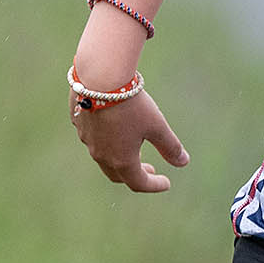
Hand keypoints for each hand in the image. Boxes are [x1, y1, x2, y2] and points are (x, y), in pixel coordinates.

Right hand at [71, 89, 188, 192]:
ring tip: (134, 148)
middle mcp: (101, 154)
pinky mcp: (79, 123)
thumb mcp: (156, 126)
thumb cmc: (132, 104)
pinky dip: (107, 141)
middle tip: (150, 169)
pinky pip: (94, 139)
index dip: (154, 185)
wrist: (100, 77)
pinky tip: (114, 128)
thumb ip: (170, 146)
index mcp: (121, 160)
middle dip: (135, 175)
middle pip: (118, 174)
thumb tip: (183, 162)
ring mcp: (87, 139)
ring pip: (103, 157)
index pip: (139, 183)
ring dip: (120, 158)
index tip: (167, 183)